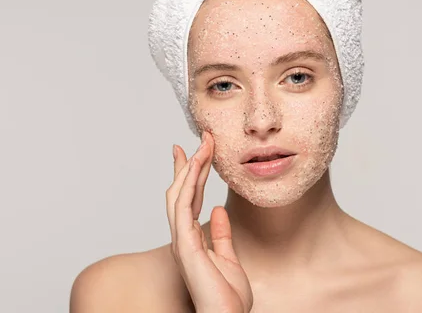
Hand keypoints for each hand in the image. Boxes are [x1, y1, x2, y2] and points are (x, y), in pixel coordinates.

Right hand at [167, 132, 252, 312]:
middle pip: (181, 192)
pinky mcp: (186, 246)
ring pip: (179, 195)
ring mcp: (182, 241)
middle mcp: (183, 237)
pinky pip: (183, 208)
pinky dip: (187, 184)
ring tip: (203, 144)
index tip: (195, 151)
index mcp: (193, 239)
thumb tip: (217, 211)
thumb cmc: (227, 297)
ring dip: (191, 168)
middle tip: (201, 139)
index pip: (189, 199)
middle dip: (190, 164)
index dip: (191, 174)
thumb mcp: (228, 258)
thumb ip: (222, 234)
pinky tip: (196, 166)